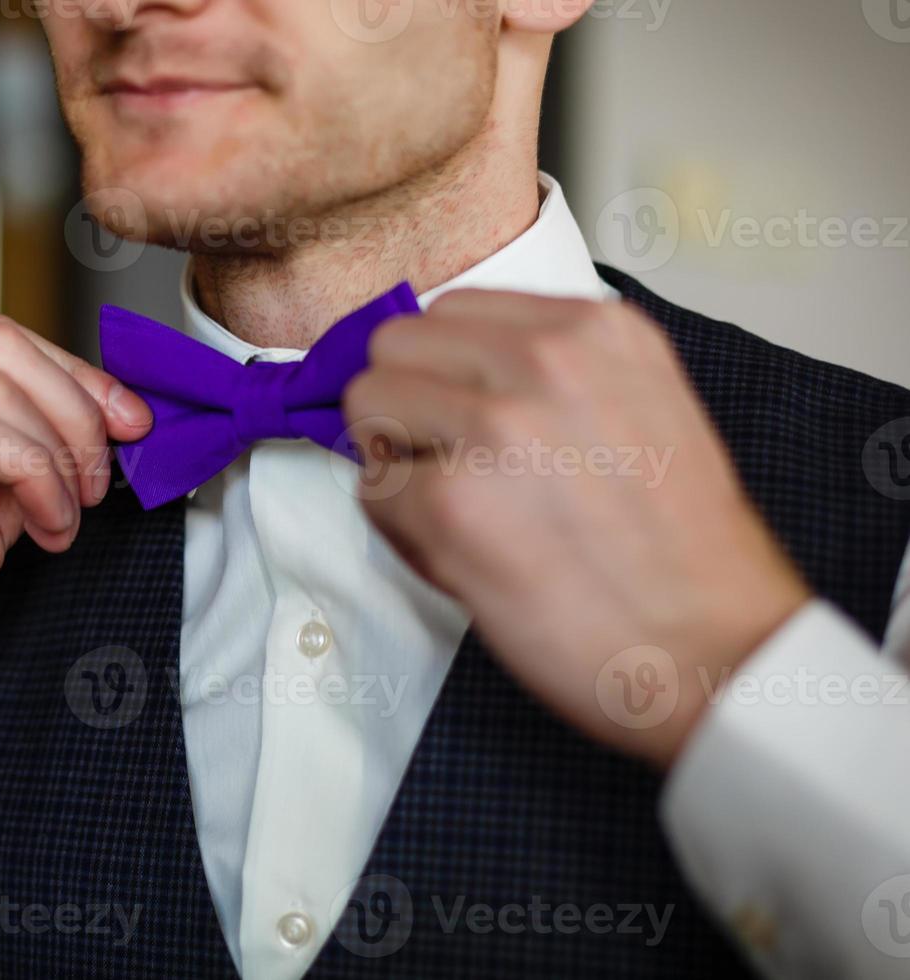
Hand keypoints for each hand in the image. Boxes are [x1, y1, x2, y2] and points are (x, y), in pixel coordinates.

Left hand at [343, 291, 810, 768]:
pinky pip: (372, 489)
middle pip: (397, 343)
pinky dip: (400, 526)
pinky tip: (465, 554)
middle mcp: (545, 359)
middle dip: (407, 403)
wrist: (715, 649)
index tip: (465, 413)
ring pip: (368, 403)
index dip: (445, 368)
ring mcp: (494, 426)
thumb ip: (552, 372)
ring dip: (397, 458)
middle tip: (450, 464)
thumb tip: (450, 371)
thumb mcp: (642, 405)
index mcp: (597, 329)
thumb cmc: (679, 551)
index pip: (453, 308)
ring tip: (461, 509)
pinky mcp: (449, 501)